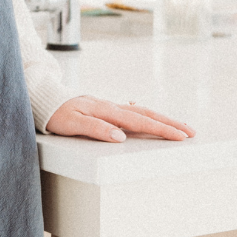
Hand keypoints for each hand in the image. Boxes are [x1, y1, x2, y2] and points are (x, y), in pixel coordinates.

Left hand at [45, 96, 194, 142]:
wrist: (45, 99)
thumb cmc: (56, 114)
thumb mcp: (72, 124)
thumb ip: (96, 129)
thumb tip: (120, 137)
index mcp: (107, 111)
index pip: (140, 122)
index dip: (161, 129)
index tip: (180, 136)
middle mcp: (111, 107)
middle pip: (146, 114)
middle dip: (170, 123)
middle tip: (191, 132)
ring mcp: (109, 107)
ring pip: (141, 112)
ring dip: (161, 119)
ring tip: (178, 126)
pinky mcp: (105, 109)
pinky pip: (131, 112)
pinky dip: (145, 115)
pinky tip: (147, 117)